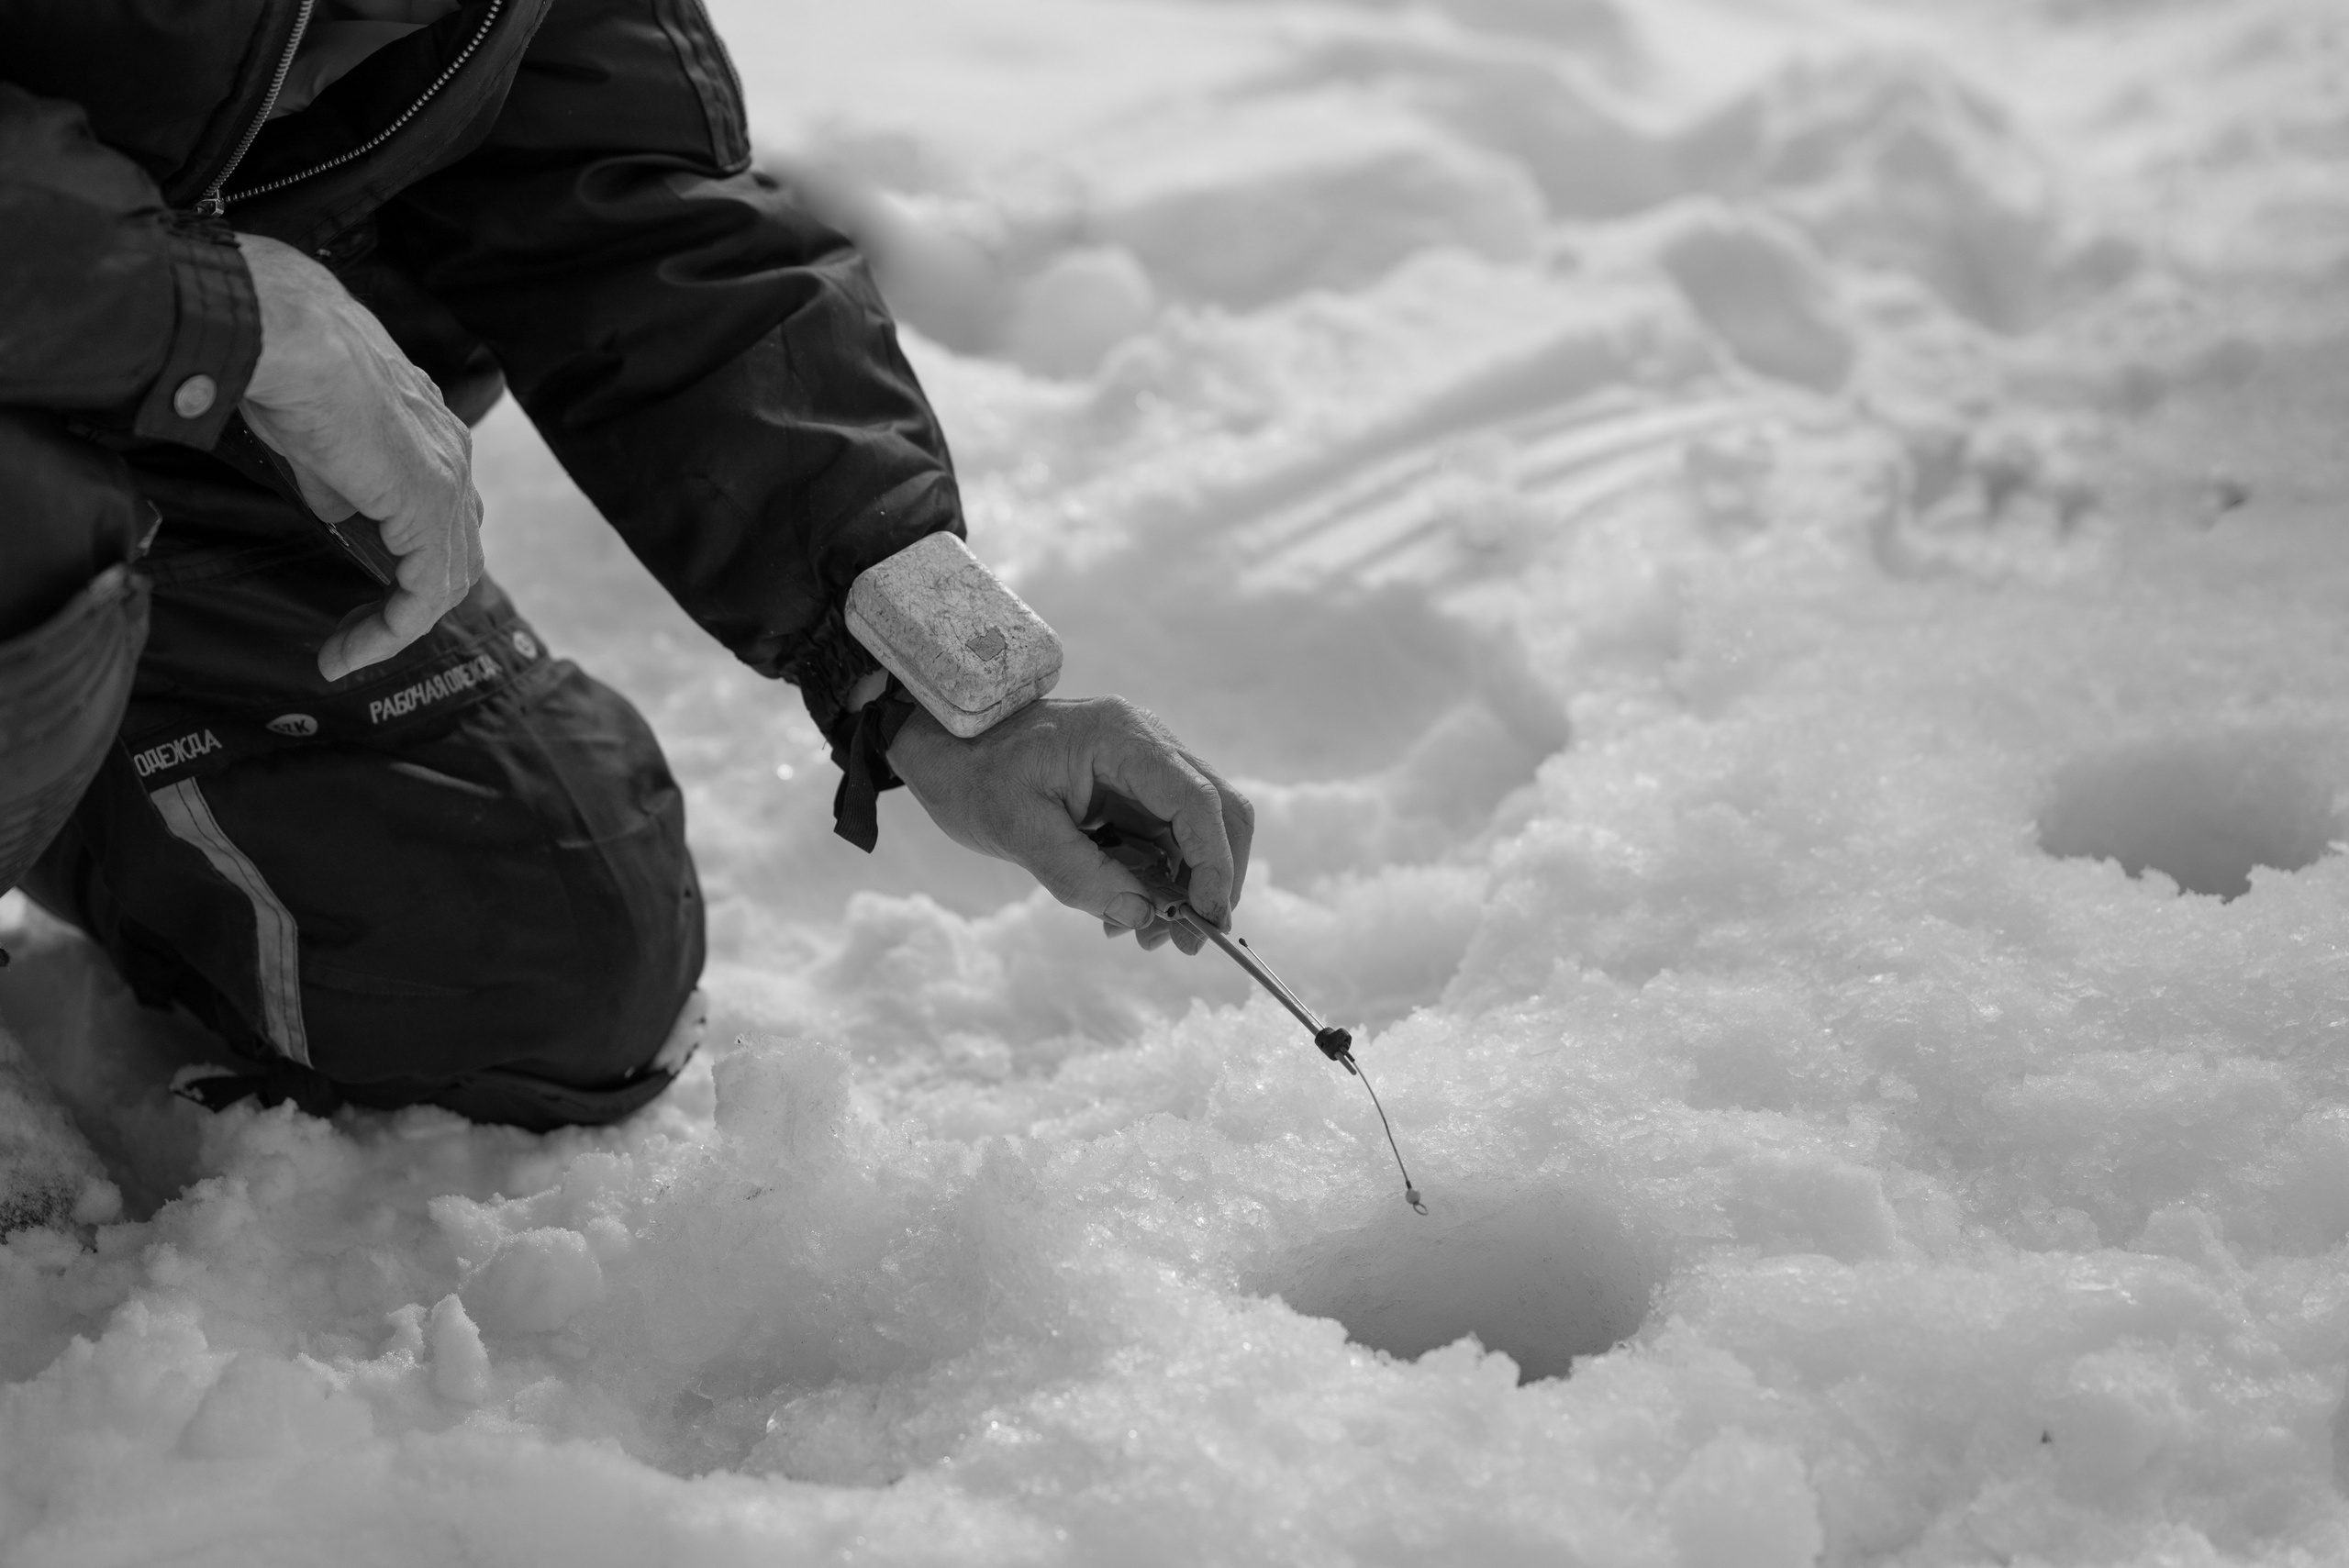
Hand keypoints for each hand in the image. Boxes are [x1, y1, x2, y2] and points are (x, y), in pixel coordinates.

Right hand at [235, 233, 482, 681]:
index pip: (438, 513)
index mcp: (430, 429)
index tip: (353, 596)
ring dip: (400, 623)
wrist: (279, 331)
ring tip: (349, 651)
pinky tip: (353, 650)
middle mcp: (451, 452)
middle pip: (454, 549)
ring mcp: (447, 477)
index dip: (405, 564)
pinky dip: (395, 628)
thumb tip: (340, 511)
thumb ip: (338, 480)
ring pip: (449, 574)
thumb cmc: (284, 363)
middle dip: (408, 601)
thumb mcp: (314, 435)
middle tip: (354, 638)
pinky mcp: (428, 504)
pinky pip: (428, 589)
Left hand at [888, 697, 1253, 952]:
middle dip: (1212, 880)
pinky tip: (1128, 912)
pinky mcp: (1132, 793)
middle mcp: (1148, 746)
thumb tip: (1143, 914)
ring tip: (1146, 936)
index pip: (1197, 801)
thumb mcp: (1016, 830)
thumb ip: (1080, 875)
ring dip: (1184, 889)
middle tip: (1187, 942)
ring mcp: (1144, 768)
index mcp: (1123, 739)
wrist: (944, 747)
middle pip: (1218, 812)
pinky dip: (1159, 880)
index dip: (1214, 863)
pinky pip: (1165, 840)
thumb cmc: (972, 776)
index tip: (1207, 919)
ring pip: (1197, 833)